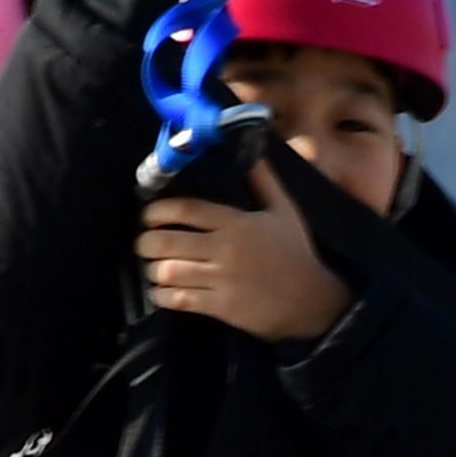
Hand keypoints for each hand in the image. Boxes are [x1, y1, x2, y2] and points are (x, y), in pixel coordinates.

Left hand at [136, 161, 353, 342]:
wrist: (312, 300)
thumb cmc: (296, 252)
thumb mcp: (285, 210)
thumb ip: (264, 180)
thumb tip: (254, 150)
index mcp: (237, 223)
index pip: (186, 210)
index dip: (159, 211)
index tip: (149, 215)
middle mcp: (225, 249)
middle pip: (169, 241)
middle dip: (146, 242)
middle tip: (144, 244)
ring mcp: (222, 279)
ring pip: (170, 271)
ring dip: (153, 270)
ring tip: (152, 268)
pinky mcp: (222, 306)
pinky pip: (181, 299)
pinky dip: (163, 295)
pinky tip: (161, 292)